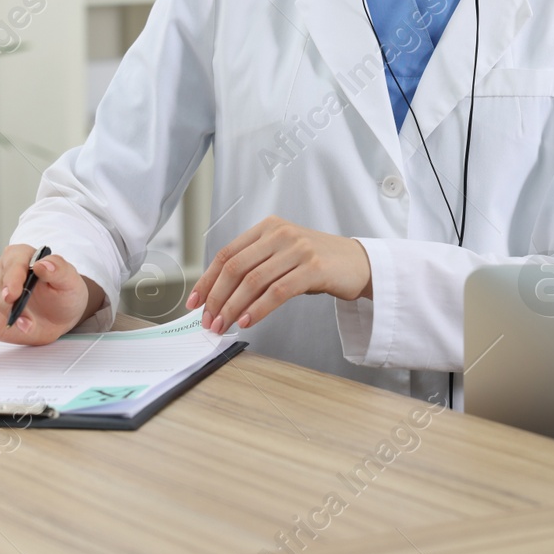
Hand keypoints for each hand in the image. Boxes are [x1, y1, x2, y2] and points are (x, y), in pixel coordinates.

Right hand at [0, 244, 104, 344]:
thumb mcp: (69, 281)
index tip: (13, 295)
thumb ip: (60, 269)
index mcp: (20, 258)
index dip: (12, 277)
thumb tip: (44, 263)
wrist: (60, 315)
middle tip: (19, 322)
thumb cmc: (64, 293)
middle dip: (3, 306)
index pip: (12, 262)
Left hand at [187, 215, 370, 333]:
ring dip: (233, 307)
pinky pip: (277, 292)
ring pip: (253, 281)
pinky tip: (248, 321)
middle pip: (235, 267)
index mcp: (268, 227)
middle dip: (217, 298)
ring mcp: (298, 249)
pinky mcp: (313, 268)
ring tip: (224, 325)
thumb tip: (220, 297)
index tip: (195, 302)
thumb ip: (255, 267)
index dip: (207, 280)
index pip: (226, 254)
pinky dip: (258, 309)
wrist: (358, 263)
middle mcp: (280, 234)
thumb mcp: (283, 256)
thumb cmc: (317, 262)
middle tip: (208, 321)